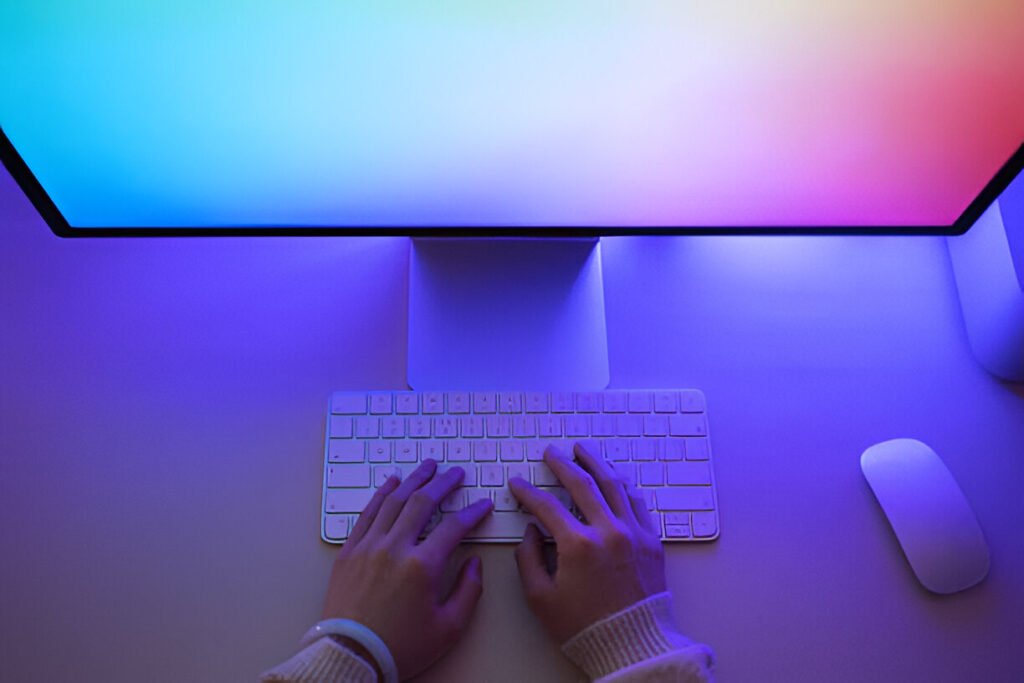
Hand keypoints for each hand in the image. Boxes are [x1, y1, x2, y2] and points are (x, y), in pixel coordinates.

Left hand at [321, 460, 493, 678]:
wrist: (349, 657)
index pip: (454, 526)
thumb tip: (474, 563)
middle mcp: (394, 548)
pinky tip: (391, 483)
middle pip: (422, 502)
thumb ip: (469, 591)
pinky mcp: (349, 552)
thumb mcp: (448, 628)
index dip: (473, 512)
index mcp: (422, 566)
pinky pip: (367, 514)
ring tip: (427, 467)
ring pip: (393, 501)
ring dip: (413, 480)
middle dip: (443, 483)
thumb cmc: (399, 647)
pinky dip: (380, 494)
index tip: (483, 505)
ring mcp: (368, 547)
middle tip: (456, 472)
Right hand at [510, 443, 666, 643]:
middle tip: (552, 453)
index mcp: (578, 545)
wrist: (632, 646)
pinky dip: (625, 487)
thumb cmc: (585, 628)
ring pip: (615, 485)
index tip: (517, 484)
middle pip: (583, 483)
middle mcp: (608, 531)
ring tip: (585, 451)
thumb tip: (531, 533)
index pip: (546, 506)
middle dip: (563, 464)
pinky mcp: (652, 542)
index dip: (527, 492)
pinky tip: (617, 479)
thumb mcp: (541, 598)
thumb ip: (529, 559)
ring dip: (597, 464)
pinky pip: (639, 504)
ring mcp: (634, 534)